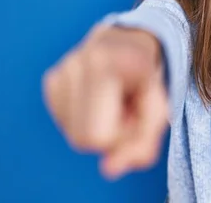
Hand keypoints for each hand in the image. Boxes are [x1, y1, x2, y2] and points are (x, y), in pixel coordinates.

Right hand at [42, 24, 168, 179]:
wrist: (130, 40)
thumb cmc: (147, 77)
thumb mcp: (159, 107)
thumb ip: (143, 142)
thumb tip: (110, 170)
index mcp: (108, 64)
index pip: (98, 137)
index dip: (121, 137)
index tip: (135, 114)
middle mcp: (78, 62)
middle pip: (81, 139)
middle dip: (108, 134)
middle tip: (125, 110)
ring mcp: (61, 69)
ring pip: (71, 132)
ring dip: (96, 124)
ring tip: (114, 100)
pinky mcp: (51, 78)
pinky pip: (63, 121)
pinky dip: (83, 116)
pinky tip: (98, 97)